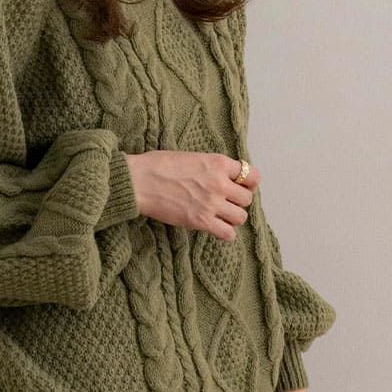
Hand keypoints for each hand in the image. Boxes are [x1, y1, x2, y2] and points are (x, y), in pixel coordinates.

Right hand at [127, 151, 256, 239]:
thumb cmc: (158, 166)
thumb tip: (219, 176)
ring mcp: (212, 203)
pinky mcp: (201, 221)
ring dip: (232, 218)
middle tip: (226, 204)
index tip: (241, 187)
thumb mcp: (192, 156)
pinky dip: (225, 234)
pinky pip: (228, 233)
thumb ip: (210, 167)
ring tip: (221, 217)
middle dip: (238, 203)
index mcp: (218, 163)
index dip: (248, 184)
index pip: (252, 176)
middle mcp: (220, 183)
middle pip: (247, 199)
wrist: (140, 181)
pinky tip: (217, 229)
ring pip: (241, 217)